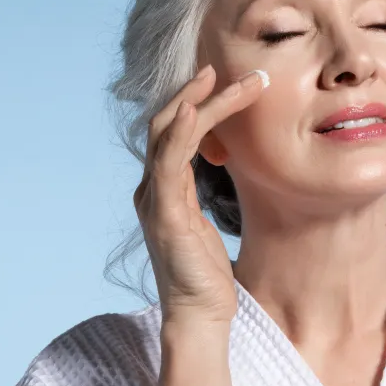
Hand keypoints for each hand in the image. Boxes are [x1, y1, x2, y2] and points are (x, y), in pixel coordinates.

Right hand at [133, 65, 266, 324]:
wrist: (200, 316)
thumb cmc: (206, 275)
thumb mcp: (206, 222)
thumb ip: (205, 193)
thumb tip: (223, 165)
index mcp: (163, 189)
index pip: (174, 131)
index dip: (196, 101)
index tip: (226, 80)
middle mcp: (152, 188)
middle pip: (167, 122)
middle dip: (198, 91)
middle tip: (233, 69)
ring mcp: (155, 199)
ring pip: (169, 133)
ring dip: (200, 101)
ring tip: (230, 79)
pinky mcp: (164, 214)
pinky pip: (168, 163)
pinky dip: (179, 131)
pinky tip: (194, 108)